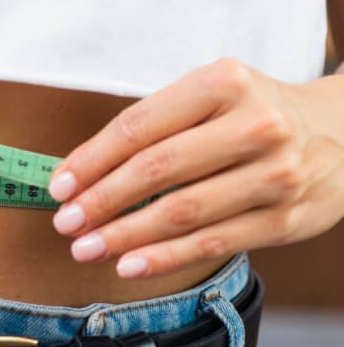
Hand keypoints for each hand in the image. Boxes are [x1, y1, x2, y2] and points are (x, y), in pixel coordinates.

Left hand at [46, 57, 343, 278]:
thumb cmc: (252, 113)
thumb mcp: (210, 96)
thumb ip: (155, 126)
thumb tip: (80, 174)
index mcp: (223, 82)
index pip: (138, 127)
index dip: (91, 160)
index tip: (58, 186)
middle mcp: (256, 124)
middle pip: (157, 169)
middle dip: (101, 201)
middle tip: (65, 222)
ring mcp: (277, 173)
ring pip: (184, 212)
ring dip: (125, 236)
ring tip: (86, 247)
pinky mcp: (287, 218)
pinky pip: (214, 243)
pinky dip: (165, 258)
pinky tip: (130, 264)